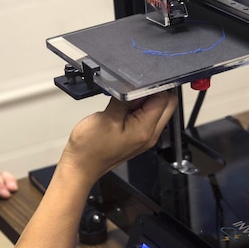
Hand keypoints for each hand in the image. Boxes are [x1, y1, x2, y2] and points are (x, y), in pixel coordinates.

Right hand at [61, 91, 177, 184]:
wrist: (81, 166)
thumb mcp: (107, 117)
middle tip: (132, 89)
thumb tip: (136, 86)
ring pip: (157, 110)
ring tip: (125, 99)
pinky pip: (146, 116)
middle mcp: (150, 134)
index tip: (138, 82)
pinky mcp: (137, 136)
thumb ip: (125, 99)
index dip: (153, 87)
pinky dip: (138, 108)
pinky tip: (123, 106)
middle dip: (153, 92)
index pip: (164, 100)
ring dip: (144, 100)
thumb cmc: (90, 148)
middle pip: (167, 105)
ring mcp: (145, 136)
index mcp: (146, 130)